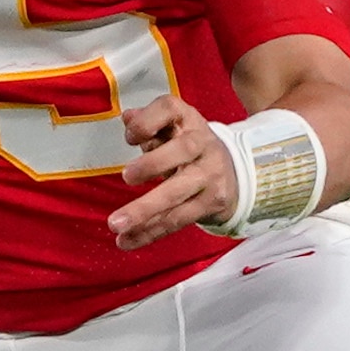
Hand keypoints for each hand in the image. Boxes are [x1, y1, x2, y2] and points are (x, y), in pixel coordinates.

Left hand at [107, 95, 239, 250]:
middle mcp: (202, 144)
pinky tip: (127, 241)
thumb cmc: (188, 146)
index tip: (130, 137)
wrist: (233, 171)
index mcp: (187, 119)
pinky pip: (177, 220)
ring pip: (177, 194)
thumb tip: (127, 118)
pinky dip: (149, 233)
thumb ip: (147, 123)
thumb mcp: (170, 128)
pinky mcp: (210, 203)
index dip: (148, 121)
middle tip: (124, 178)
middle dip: (151, 165)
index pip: (170, 109)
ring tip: (116, 225)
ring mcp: (209, 175)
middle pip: (181, 152)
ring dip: (145, 212)